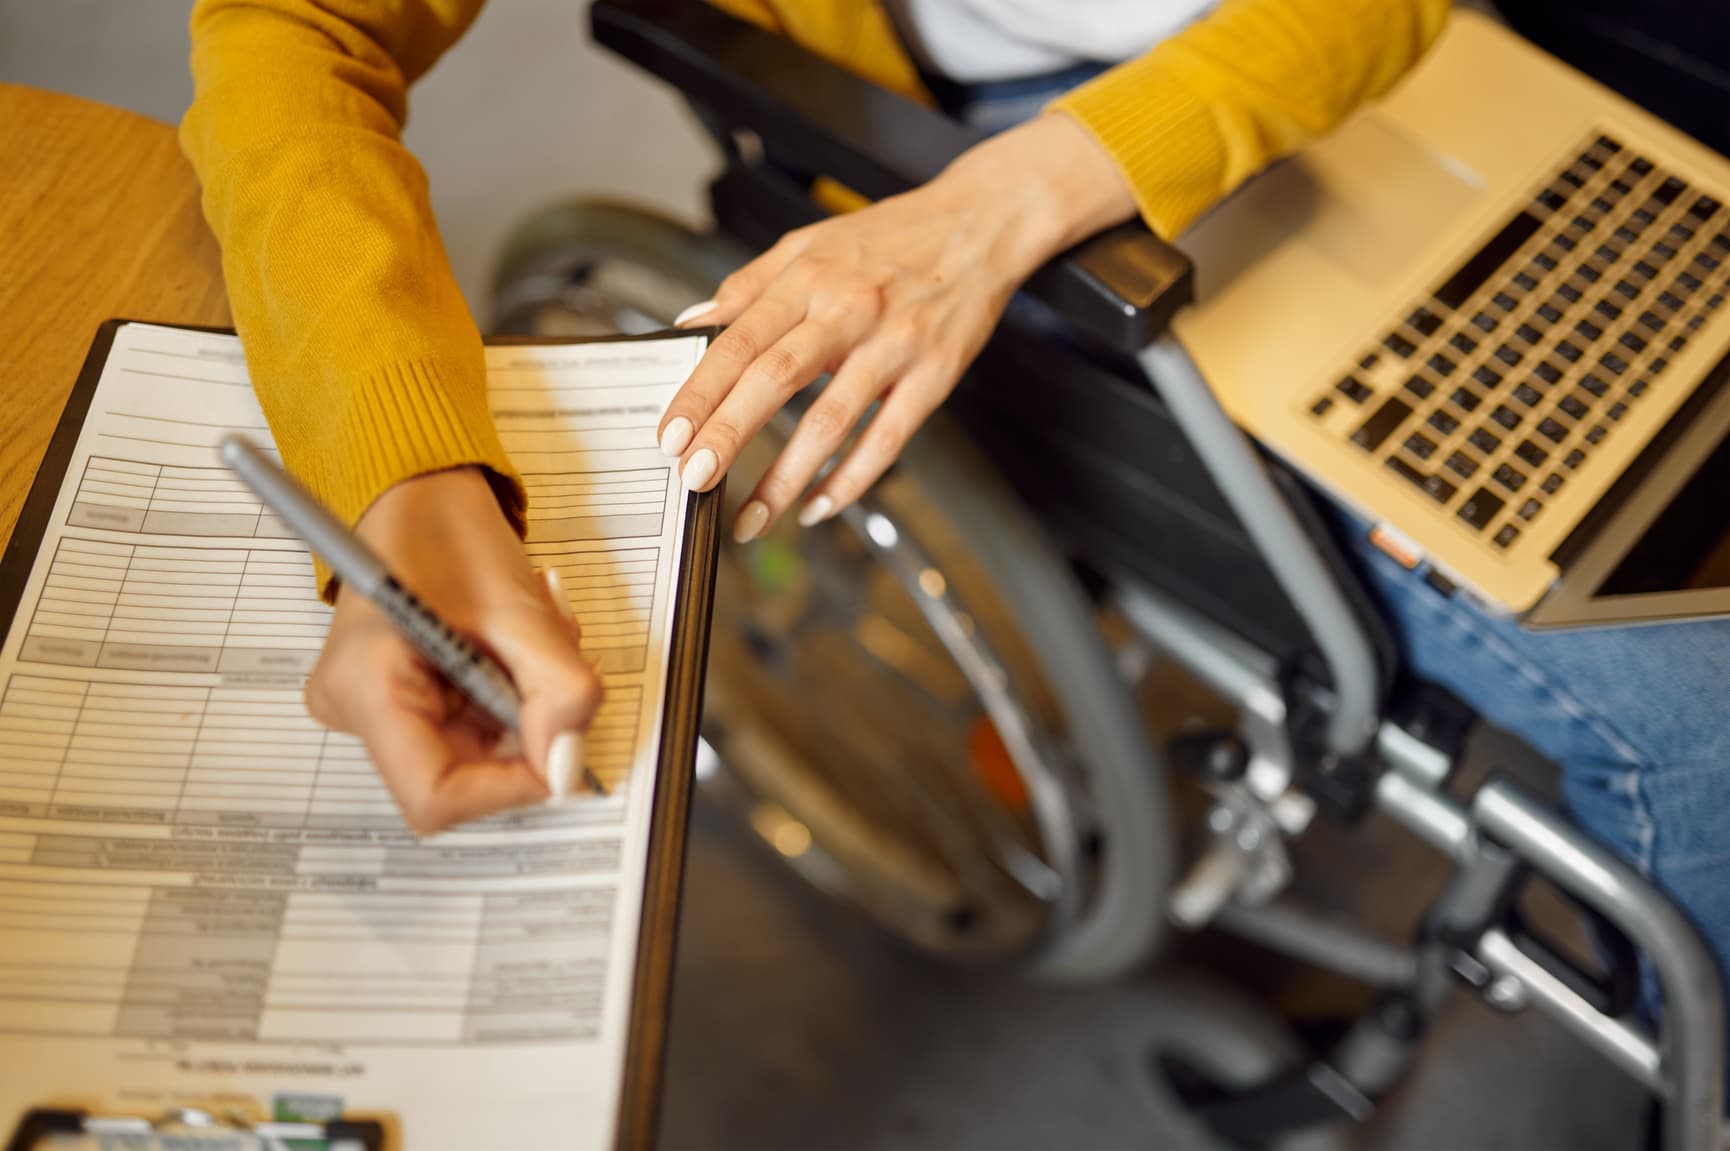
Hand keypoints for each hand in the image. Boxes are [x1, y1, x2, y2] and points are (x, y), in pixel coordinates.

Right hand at [304, 467, 601, 834]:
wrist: (420, 491)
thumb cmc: (447, 529)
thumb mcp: (520, 610)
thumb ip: (557, 691)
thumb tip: (570, 764)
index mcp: (364, 686)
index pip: (435, 797)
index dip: (510, 785)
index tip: (558, 747)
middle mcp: (357, 710)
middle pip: (463, 775)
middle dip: (527, 728)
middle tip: (550, 660)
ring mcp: (376, 708)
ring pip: (477, 750)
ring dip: (526, 704)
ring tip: (532, 638)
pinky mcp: (400, 700)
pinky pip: (472, 725)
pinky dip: (511, 693)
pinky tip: (514, 645)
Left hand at [659, 112, 1136, 541]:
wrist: (982, 222)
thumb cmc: (893, 237)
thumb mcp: (811, 242)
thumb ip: (750, 284)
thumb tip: (693, 321)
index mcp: (809, 276)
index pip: (740, 341)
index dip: (701, 392)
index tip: (671, 436)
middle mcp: (848, 309)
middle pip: (777, 377)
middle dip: (730, 433)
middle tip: (696, 477)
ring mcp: (894, 344)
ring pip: (832, 418)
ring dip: (787, 475)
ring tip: (753, 517)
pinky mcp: (935, 374)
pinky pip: (889, 436)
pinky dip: (853, 477)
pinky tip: (821, 505)